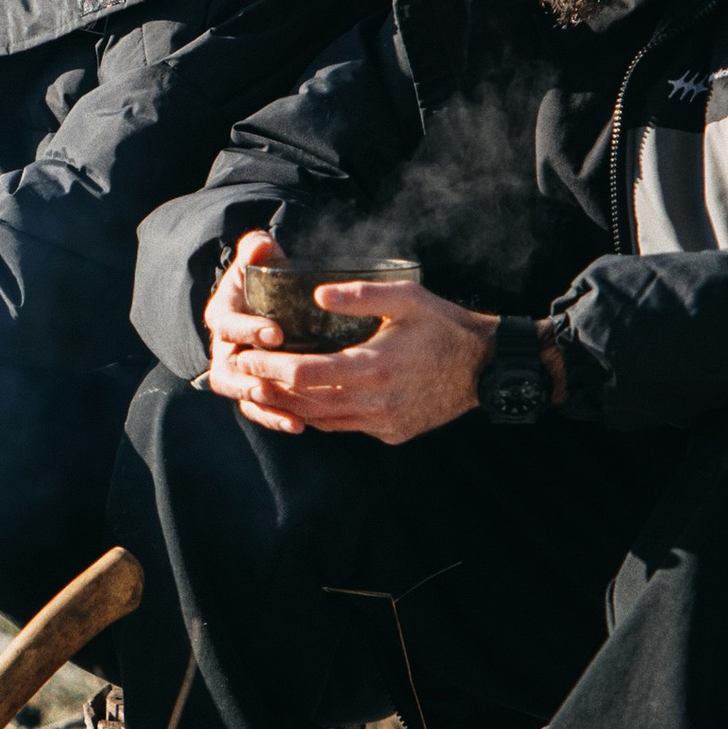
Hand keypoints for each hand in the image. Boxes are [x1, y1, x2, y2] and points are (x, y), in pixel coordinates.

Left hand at [204, 226, 505, 443]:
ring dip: (289, 406)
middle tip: (242, 374)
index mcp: (374, 367)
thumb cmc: (444, 326)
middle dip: (269, 388)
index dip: (270, 367)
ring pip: (322, 421)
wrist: (485, 368)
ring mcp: (384, 423)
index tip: (247, 356)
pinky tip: (304, 401)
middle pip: (305, 402)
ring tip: (262, 389)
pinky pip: (345, 427)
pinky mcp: (392, 433)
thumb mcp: (406, 298)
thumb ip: (359, 295)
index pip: (305, 374)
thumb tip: (315, 295)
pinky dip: (320, 416)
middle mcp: (375, 402)